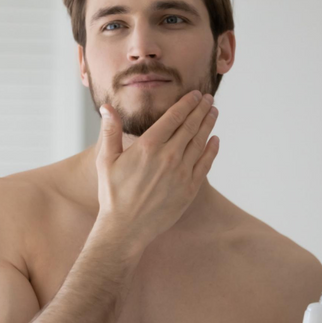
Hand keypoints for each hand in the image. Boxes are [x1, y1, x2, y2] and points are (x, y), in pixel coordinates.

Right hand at [94, 90, 218, 249]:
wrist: (125, 228)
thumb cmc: (113, 193)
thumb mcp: (106, 160)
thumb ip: (109, 131)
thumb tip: (106, 107)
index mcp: (148, 146)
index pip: (174, 117)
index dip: (186, 103)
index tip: (195, 94)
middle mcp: (168, 156)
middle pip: (190, 126)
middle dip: (201, 109)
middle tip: (209, 99)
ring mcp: (181, 173)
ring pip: (200, 142)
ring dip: (209, 125)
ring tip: (214, 113)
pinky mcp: (189, 189)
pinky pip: (205, 164)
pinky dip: (212, 150)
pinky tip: (215, 140)